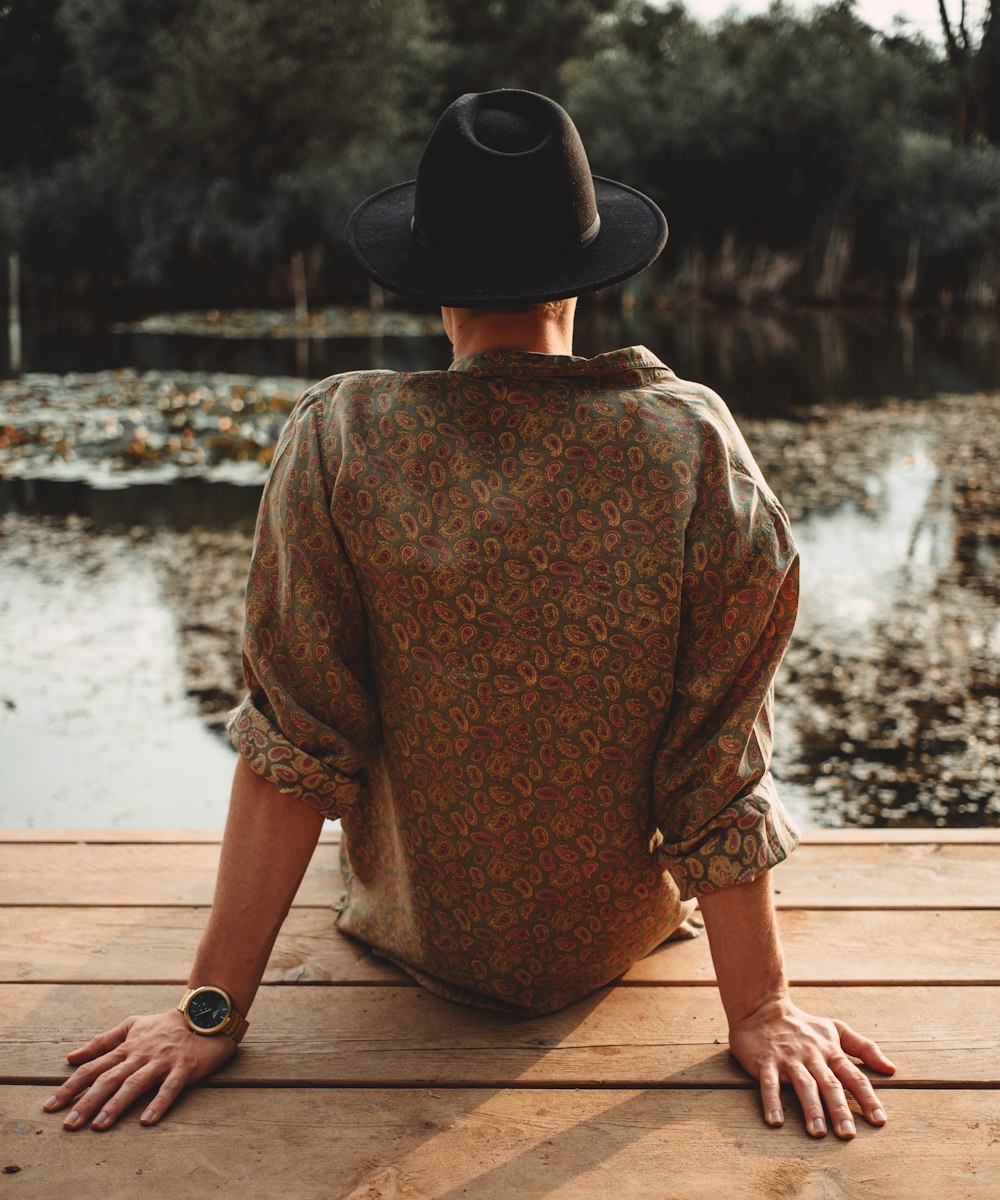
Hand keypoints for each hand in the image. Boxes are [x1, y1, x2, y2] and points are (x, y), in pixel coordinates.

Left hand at [41, 1009, 237, 1130]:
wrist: (206, 1014)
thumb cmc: (165, 1025)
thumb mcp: (132, 1025)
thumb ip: (102, 1041)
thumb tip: (70, 1056)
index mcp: (127, 1046)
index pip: (93, 1067)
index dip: (71, 1086)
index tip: (51, 1106)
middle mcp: (141, 1054)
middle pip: (109, 1079)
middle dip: (87, 1102)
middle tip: (69, 1125)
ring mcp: (162, 1061)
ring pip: (135, 1084)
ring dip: (116, 1105)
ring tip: (99, 1125)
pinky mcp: (184, 1068)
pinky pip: (170, 1088)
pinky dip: (158, 1103)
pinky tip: (147, 1120)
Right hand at [728, 996, 895, 1138]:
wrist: (761, 1008)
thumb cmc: (804, 1024)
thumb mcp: (836, 1029)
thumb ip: (864, 1048)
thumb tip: (892, 1068)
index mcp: (830, 1051)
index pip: (853, 1076)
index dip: (867, 1098)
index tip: (879, 1121)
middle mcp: (811, 1056)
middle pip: (829, 1083)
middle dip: (839, 1109)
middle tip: (848, 1135)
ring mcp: (788, 1059)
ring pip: (802, 1084)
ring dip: (811, 1107)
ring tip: (818, 1132)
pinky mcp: (765, 1062)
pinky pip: (769, 1083)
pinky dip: (772, 1101)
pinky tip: (775, 1121)